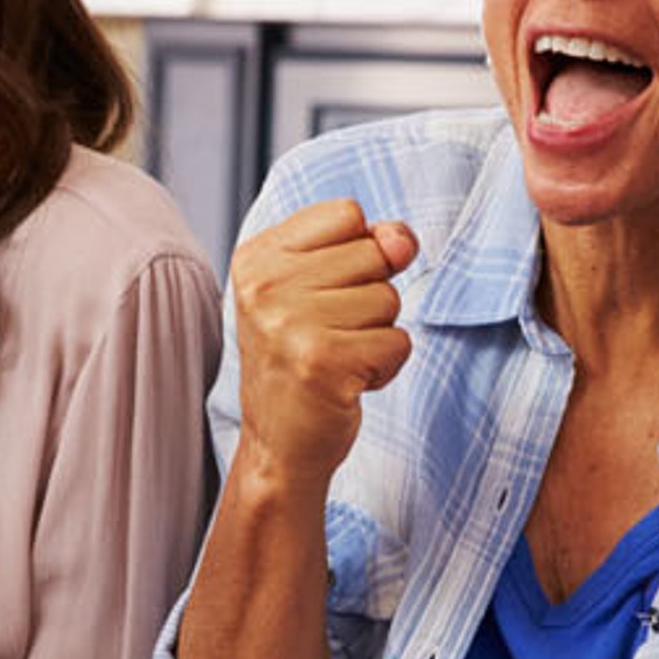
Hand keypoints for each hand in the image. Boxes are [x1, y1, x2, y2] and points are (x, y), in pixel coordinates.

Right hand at [227, 201, 418, 481]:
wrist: (280, 445)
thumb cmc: (302, 360)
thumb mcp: (318, 289)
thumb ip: (363, 246)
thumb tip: (402, 240)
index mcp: (257, 257)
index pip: (347, 213)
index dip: (356, 253)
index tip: (323, 293)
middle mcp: (265, 285)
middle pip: (373, 253)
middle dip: (368, 296)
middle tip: (330, 332)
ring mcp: (289, 324)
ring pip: (389, 298)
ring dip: (377, 333)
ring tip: (337, 357)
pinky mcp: (323, 362)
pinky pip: (398, 341)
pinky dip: (385, 366)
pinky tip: (347, 381)